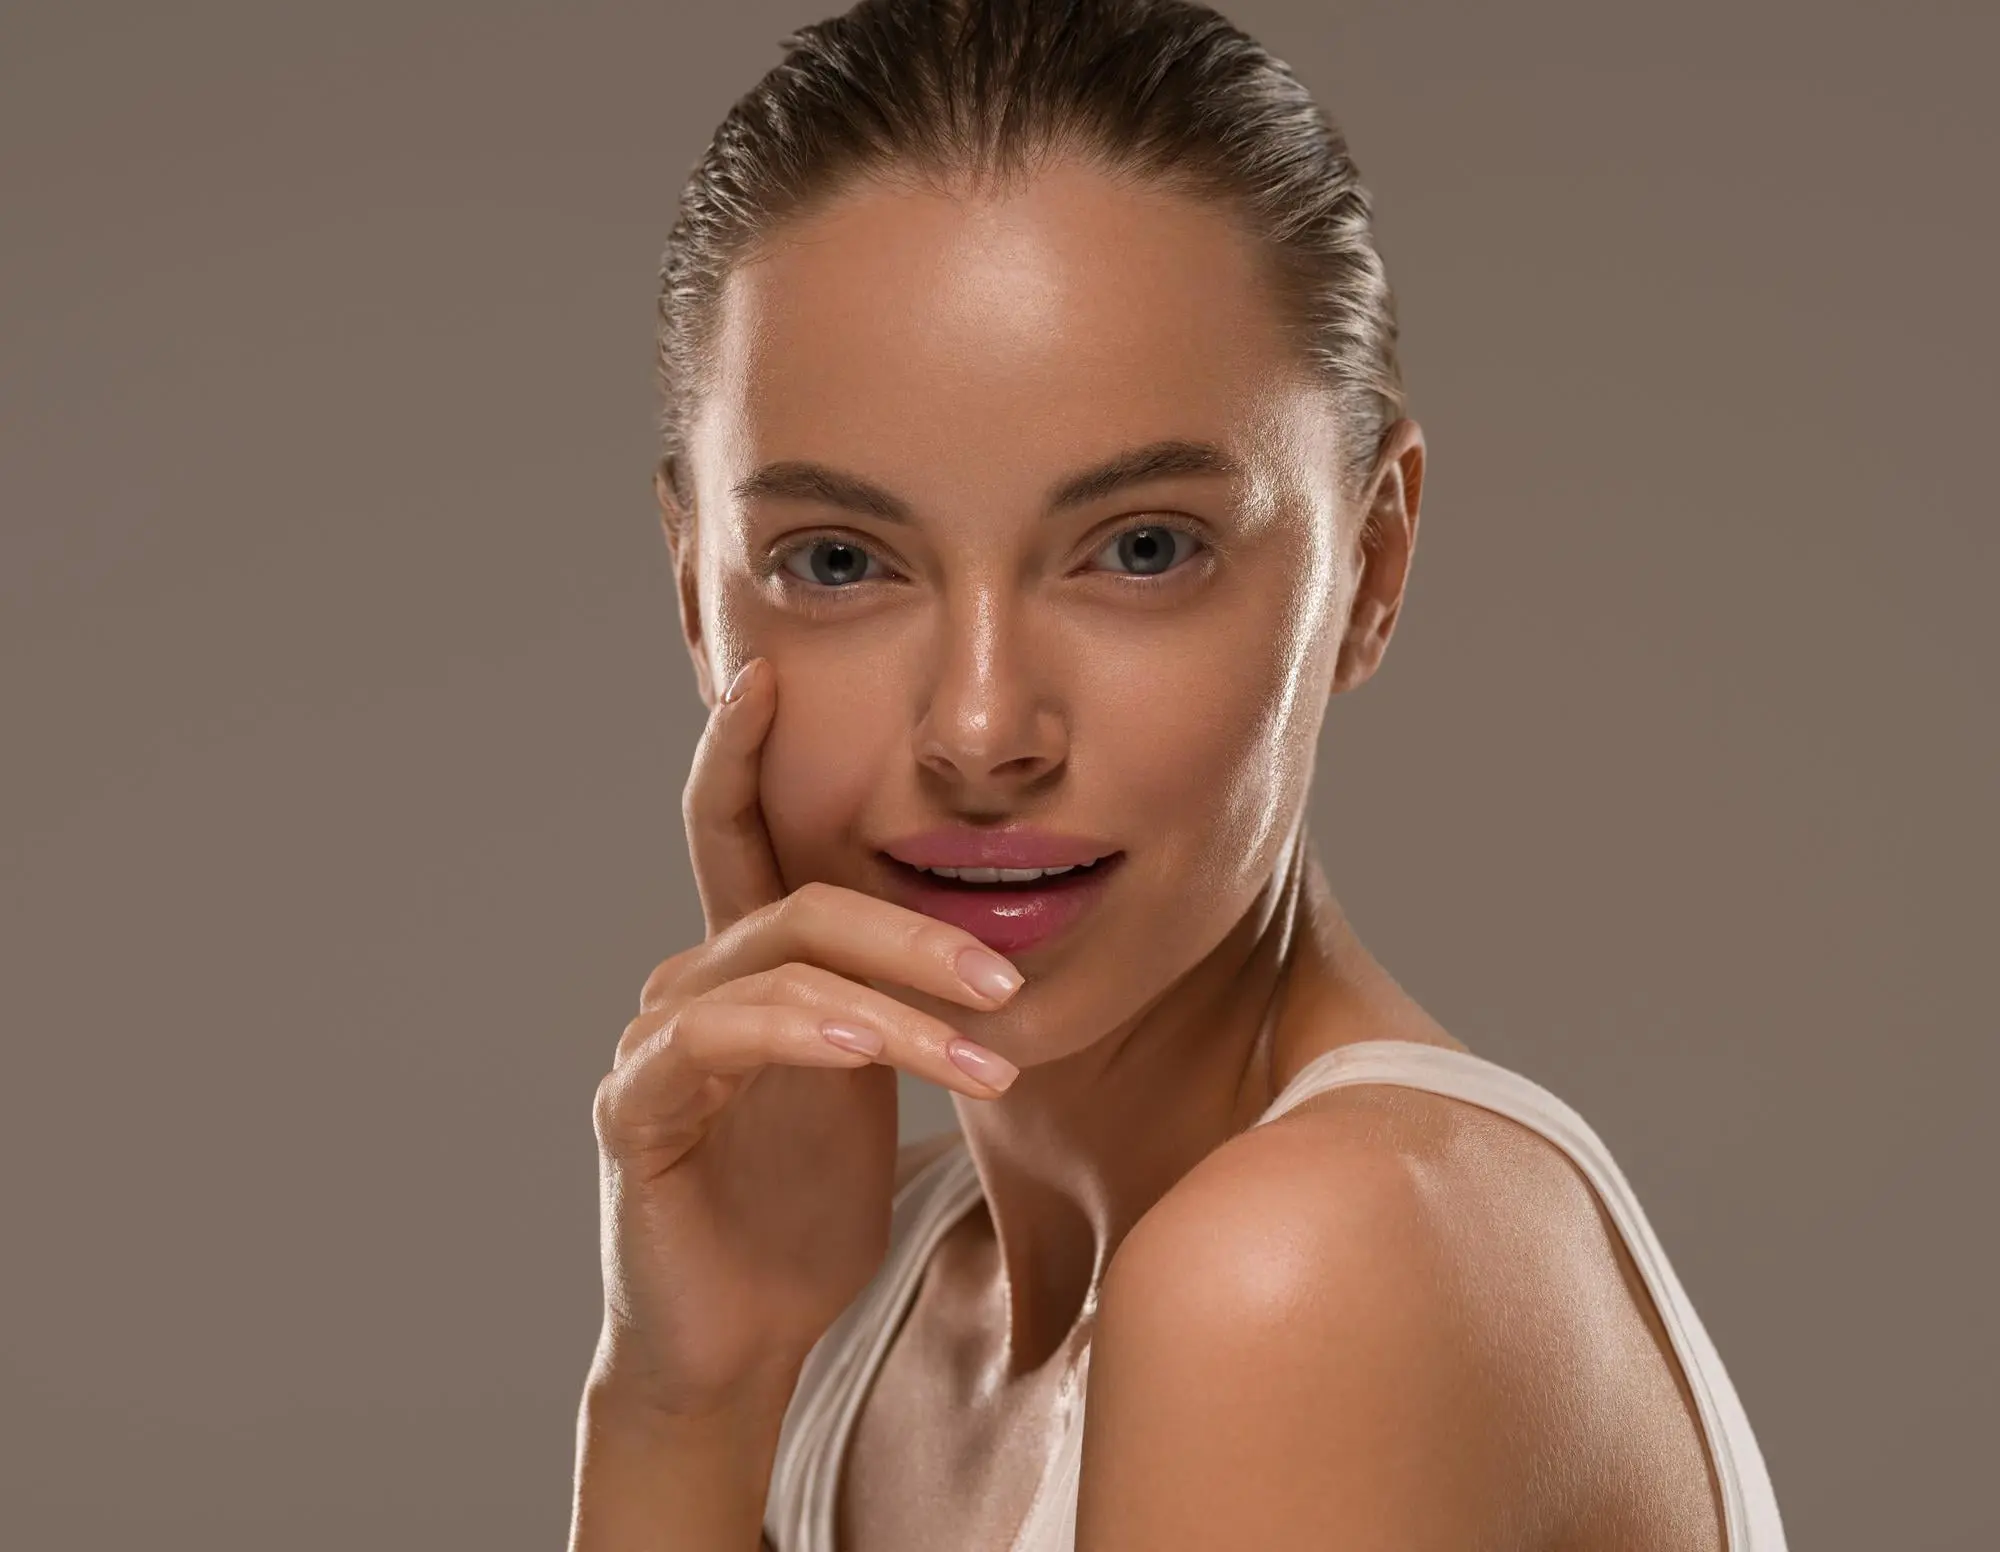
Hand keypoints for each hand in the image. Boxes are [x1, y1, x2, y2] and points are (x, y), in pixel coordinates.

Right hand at [586, 657, 1022, 1420]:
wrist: (740, 1337)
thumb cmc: (805, 1209)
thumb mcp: (872, 1087)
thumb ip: (898, 1005)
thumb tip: (1006, 945)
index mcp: (747, 965)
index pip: (737, 832)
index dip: (739, 747)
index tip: (766, 671)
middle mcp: (690, 981)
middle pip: (798, 900)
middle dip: (915, 928)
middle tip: (1013, 974)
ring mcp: (658, 1041)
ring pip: (778, 968)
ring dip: (895, 999)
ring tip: (987, 1048)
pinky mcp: (637, 1108)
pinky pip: (720, 1041)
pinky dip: (802, 1032)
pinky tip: (868, 1050)